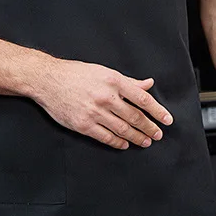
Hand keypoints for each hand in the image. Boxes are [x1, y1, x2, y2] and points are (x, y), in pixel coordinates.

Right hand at [33, 60, 172, 149]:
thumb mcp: (105, 71)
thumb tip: (148, 84)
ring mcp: (94, 112)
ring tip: (146, 141)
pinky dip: (118, 142)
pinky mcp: (83, 125)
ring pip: (122, 128)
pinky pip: (105, 137)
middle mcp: (106, 97)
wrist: (48, 80)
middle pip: (135, 116)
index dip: (158, 111)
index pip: (143, 99)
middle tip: (158, 135)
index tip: (167, 120)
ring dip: (136, 137)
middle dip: (149, 127)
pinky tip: (125, 144)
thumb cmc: (77, 73)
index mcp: (114, 81)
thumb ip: (128, 81)